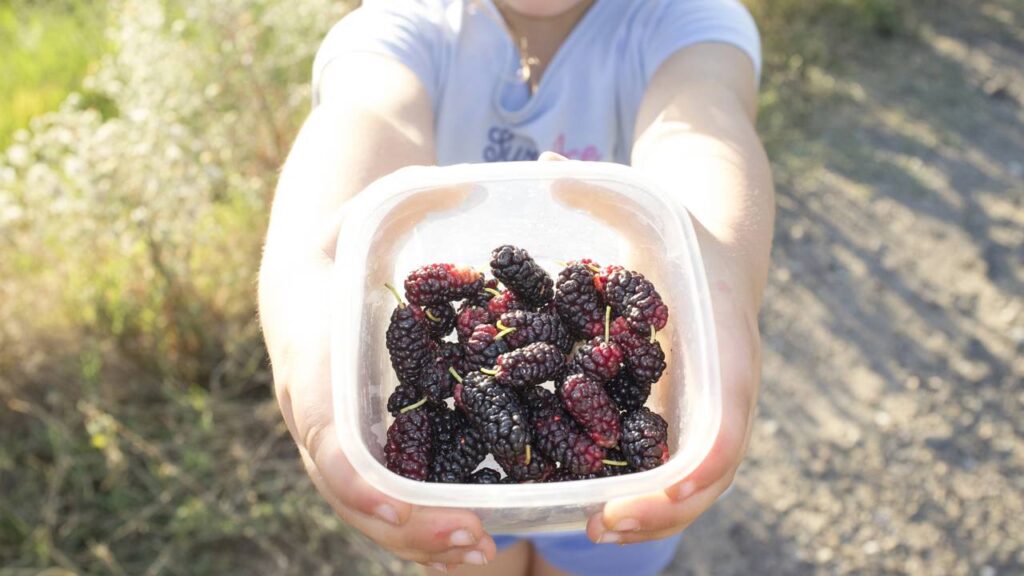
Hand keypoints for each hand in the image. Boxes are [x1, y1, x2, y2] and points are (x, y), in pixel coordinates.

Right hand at [261, 219, 496, 571]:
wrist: (305, 277)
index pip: (322, 431)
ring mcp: (335, 434)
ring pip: (366, 505)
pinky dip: (419, 521)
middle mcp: (316, 409)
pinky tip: (472, 534)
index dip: (359, 477)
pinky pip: (384, 493)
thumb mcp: (366, 211)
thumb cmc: (340, 241)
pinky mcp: (363, 443)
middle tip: (475, 541)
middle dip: (405, 523)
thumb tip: (470, 185)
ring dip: (418, 537)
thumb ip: (408, 200)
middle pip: (349, 488)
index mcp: (309, 354)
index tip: (407, 506)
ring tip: (483, 547)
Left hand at [586, 223, 762, 543]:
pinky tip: (595, 510)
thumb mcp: (645, 207)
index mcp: (726, 338)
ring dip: (652, 516)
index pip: (727, 418)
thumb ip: (601, 192)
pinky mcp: (691, 417)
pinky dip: (646, 498)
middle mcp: (728, 385)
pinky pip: (678, 469)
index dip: (697, 464)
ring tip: (591, 528)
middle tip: (601, 526)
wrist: (718, 252)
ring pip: (697, 480)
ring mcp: (713, 407)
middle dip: (663, 508)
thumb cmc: (677, 231)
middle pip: (713, 468)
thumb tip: (546, 166)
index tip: (651, 493)